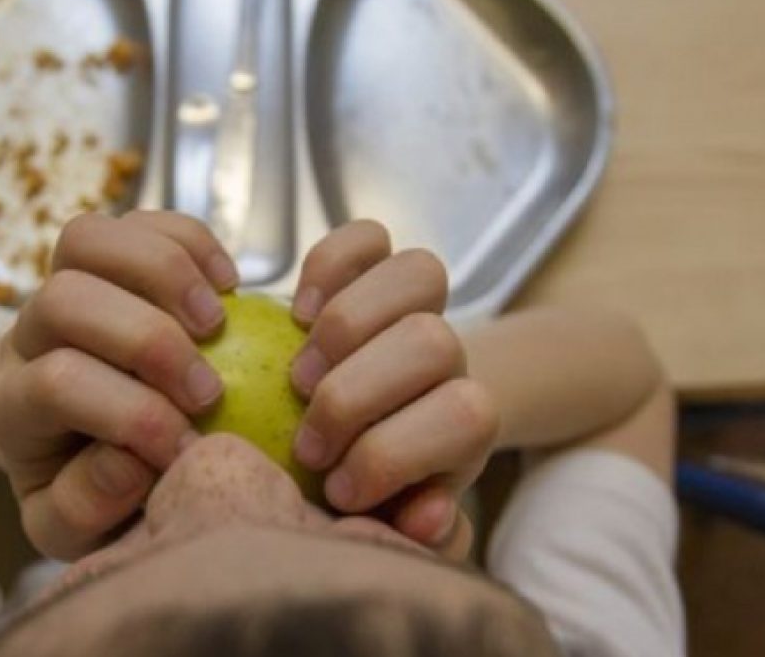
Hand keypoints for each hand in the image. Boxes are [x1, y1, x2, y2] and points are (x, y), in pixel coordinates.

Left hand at [0, 211, 237, 559]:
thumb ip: (86, 507)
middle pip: (63, 299)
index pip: (56, 384)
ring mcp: (64, 284)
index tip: (187, 452)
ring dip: (164, 273)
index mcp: (12, 407)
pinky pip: (139, 220)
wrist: (76, 447)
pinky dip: (190, 241)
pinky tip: (229, 286)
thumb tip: (127, 458)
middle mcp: (26, 336)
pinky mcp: (109, 257)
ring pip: (86, 239)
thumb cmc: (87, 491)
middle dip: (147, 340)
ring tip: (219, 321)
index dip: (130, 414)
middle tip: (209, 392)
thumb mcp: (74, 526)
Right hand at [289, 221, 499, 558]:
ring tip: (296, 378)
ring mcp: (415, 304)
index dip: (394, 454)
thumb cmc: (372, 483)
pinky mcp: (373, 268)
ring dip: (344, 326)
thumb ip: (415, 527)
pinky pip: (367, 237)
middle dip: (355, 395)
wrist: (373, 421)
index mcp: (467, 419)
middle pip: (433, 341)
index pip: (468, 415)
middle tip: (308, 441)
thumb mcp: (392, 518)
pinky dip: (327, 265)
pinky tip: (297, 313)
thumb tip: (427, 516)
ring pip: (419, 273)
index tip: (338, 489)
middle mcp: (450, 355)